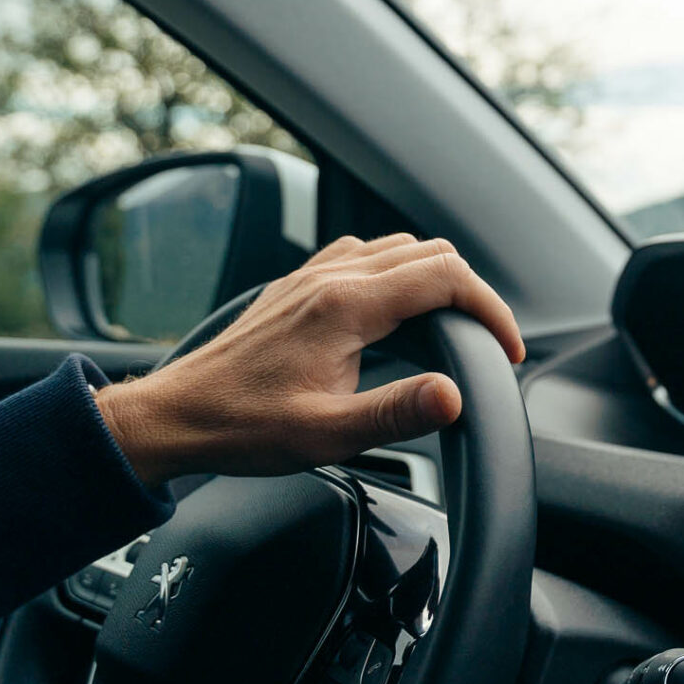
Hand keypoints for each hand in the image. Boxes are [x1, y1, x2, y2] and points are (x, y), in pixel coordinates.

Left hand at [93, 234, 524, 487]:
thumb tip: (454, 396)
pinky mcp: (297, 287)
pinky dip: (400, 272)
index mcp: (344, 306)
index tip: (507, 348)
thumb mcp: (326, 435)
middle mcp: (330, 278)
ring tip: (455, 324)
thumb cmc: (242, 428)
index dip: (491, 309)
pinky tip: (398, 308)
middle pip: (430, 253)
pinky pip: (363, 255)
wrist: (176, 417)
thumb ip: (397, 412)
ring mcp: (311, 277)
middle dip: (473, 291)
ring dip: (438, 277)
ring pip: (398, 247)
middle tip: (490, 339)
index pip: (445, 278)